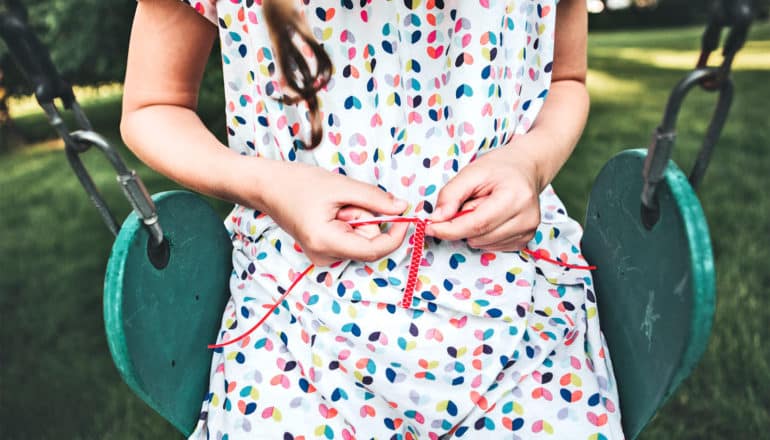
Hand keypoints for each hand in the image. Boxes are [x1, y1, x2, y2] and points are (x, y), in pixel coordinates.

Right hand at [244, 159, 409, 265]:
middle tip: (348, 200)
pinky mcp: (322, 250)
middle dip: (367, 221)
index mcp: (326, 243)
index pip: (373, 251)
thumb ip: (375, 199)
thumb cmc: (298, 183)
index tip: (405, 216)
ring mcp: (322, 256)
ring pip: (359, 242)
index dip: (395, 236)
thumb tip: (402, 209)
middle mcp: (323, 257)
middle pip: (367, 246)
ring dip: (357, 221)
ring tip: (336, 204)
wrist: (267, 186)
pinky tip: (332, 211)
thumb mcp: (341, 186)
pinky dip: (349, 224)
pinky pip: (350, 240)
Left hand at [425, 145, 541, 250]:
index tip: (429, 227)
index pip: (477, 224)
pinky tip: (491, 217)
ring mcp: (528, 231)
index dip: (449, 229)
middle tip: (468, 202)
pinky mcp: (525, 240)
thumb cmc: (499, 168)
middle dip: (461, 224)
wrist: (526, 168)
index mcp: (515, 197)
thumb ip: (451, 194)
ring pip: (482, 244)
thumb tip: (437, 219)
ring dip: (473, 230)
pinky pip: (492, 246)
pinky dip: (483, 235)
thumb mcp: (471, 172)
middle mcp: (526, 218)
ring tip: (483, 207)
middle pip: (478, 236)